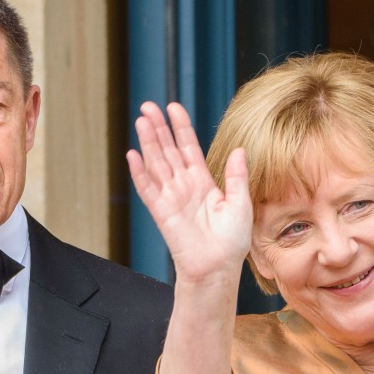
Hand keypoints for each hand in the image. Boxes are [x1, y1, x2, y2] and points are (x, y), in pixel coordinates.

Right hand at [127, 102, 252, 286]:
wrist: (218, 268)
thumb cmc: (232, 242)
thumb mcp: (241, 203)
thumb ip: (237, 176)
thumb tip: (239, 150)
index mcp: (203, 182)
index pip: (188, 147)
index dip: (181, 127)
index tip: (173, 107)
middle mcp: (184, 187)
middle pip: (168, 150)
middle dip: (158, 128)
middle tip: (148, 106)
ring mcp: (171, 198)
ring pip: (156, 164)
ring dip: (147, 142)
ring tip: (141, 120)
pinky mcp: (161, 212)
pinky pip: (147, 189)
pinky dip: (139, 173)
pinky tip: (132, 155)